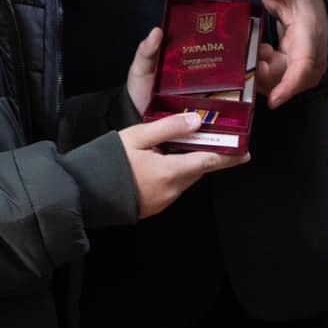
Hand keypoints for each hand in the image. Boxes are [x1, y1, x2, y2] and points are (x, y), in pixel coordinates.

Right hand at [119, 112, 246, 217]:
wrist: (81, 194)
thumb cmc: (107, 161)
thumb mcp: (137, 136)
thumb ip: (168, 128)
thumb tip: (197, 121)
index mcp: (170, 173)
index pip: (208, 163)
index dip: (228, 157)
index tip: (246, 153)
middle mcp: (171, 191)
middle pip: (197, 171)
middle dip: (207, 157)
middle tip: (215, 140)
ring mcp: (161, 202)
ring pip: (184, 179)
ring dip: (189, 164)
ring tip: (187, 145)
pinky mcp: (151, 207)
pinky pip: (172, 187)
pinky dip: (175, 173)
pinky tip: (165, 160)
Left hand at [124, 28, 287, 113]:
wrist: (136, 124)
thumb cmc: (140, 92)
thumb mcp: (142, 70)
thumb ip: (147, 53)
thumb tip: (157, 31)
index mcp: (194, 66)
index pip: (222, 52)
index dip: (241, 45)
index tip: (255, 37)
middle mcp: (207, 84)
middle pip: (237, 72)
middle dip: (256, 63)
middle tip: (266, 56)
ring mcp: (210, 104)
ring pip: (240, 95)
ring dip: (256, 85)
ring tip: (265, 74)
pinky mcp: (208, 125)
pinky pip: (228, 122)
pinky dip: (243, 118)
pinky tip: (255, 107)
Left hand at [241, 0, 327, 107]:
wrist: (316, 4)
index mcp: (310, 34)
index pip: (305, 66)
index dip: (290, 85)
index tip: (274, 99)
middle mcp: (311, 56)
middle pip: (290, 81)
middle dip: (266, 80)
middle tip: (251, 64)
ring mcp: (304, 66)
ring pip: (283, 83)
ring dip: (263, 76)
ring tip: (254, 54)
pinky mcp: (295, 70)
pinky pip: (279, 82)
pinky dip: (264, 75)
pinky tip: (259, 56)